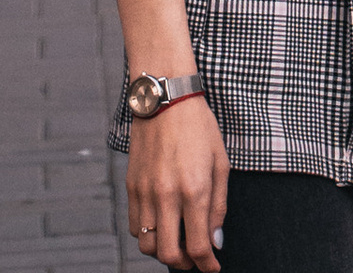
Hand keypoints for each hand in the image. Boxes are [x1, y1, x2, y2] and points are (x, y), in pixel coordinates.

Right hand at [125, 94, 226, 269]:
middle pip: (168, 254)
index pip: (198, 245)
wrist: (166, 98)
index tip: (213, 268)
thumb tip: (216, 241)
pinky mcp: (131, 187)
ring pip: (147, 245)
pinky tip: (162, 224)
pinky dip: (148, 235)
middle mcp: (166, 195)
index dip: (207, 265)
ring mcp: (145, 192)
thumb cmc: (199, 127)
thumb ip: (218, 205)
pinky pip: (135, 226)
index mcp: (194, 189)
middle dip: (184, 264)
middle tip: (195, 258)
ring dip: (163, 252)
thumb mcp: (221, 162)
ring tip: (178, 242)